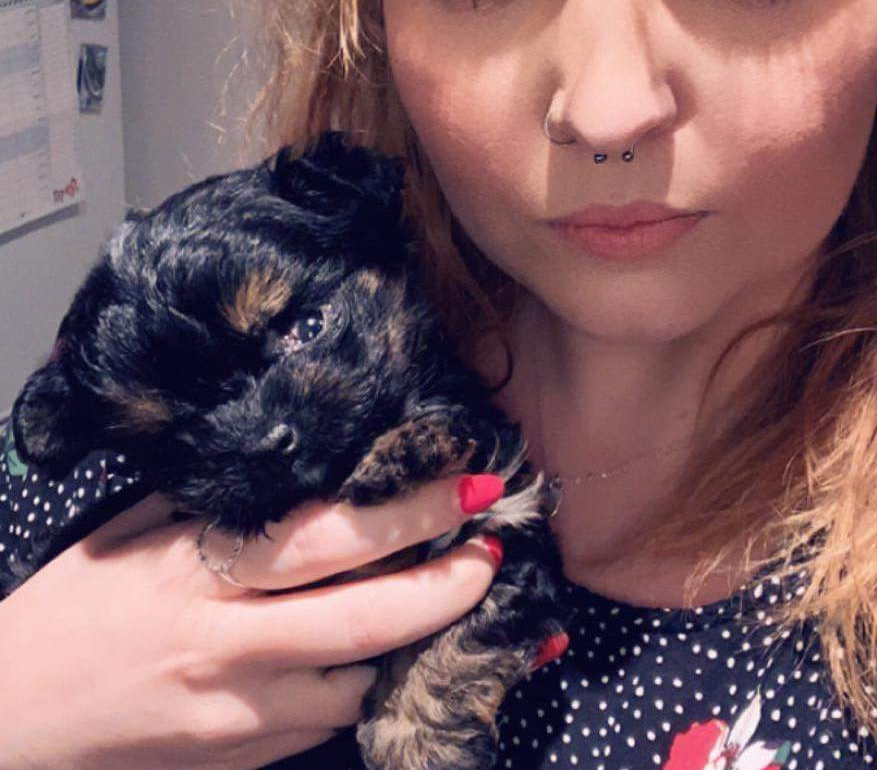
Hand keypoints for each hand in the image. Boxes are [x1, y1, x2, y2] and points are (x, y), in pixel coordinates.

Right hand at [0, 476, 501, 769]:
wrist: (7, 729)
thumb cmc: (67, 615)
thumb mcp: (129, 537)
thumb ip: (214, 508)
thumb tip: (295, 469)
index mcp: (196, 571)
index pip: (324, 539)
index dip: (407, 514)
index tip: (470, 486)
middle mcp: (225, 645)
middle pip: (363, 618)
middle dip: (447, 585)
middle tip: (495, 550)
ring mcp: (237, 716)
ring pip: (361, 683)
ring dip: (416, 642)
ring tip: (453, 600)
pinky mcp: (241, 761)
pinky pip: (327, 723)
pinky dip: (365, 686)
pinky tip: (386, 655)